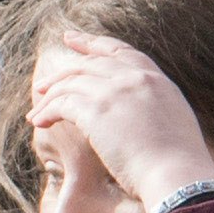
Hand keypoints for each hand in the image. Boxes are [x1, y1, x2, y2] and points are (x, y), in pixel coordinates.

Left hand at [29, 31, 213, 212]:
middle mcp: (135, 78)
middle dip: (61, 73)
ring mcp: (115, 92)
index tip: (71, 39)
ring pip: (70, 83)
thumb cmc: (176, 162)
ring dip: (49, 98)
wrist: (177, 174)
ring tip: (36, 113)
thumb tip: (136, 115)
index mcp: (156, 79)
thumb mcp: (172, 120)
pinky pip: (62, 104)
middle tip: (42, 85)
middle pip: (88, 65)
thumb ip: (152, 106)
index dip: (92, 43)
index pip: (119, 52)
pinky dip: (47, 112)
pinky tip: (39, 123)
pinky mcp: (96, 111)